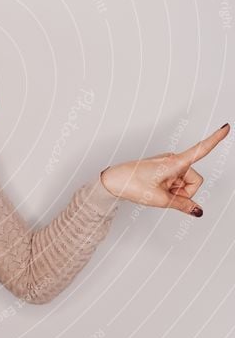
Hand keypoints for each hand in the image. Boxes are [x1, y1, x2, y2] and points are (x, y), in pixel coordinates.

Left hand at [100, 123, 229, 215]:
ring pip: (186, 184)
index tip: (226, 127)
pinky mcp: (164, 168)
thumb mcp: (161, 200)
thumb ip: (183, 205)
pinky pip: (177, 183)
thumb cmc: (133, 184)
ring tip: (157, 191)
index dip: (215, 139)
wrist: (114, 181)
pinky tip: (156, 190)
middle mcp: (174, 160)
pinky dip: (171, 190)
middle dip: (185, 193)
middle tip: (165, 195)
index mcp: (175, 162)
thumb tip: (198, 210)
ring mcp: (169, 164)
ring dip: (176, 192)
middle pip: (195, 181)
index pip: (200, 150)